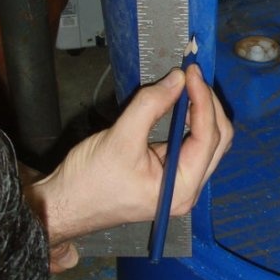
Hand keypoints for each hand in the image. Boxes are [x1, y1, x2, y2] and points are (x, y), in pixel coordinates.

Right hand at [25, 65, 231, 271]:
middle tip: (190, 76)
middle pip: (217, 139)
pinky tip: (177, 102)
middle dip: (207, 104)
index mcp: (181, 188)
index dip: (203, 100)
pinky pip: (191, 142)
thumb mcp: (119, 138)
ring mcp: (180, 180)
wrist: (62, 205)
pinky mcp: (169, 172)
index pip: (209, 137)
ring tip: (184, 85)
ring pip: (208, 140)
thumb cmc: (88, 183)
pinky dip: (189, 119)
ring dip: (200, 110)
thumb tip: (178, 79)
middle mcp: (188, 187)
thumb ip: (150, 106)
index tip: (191, 73)